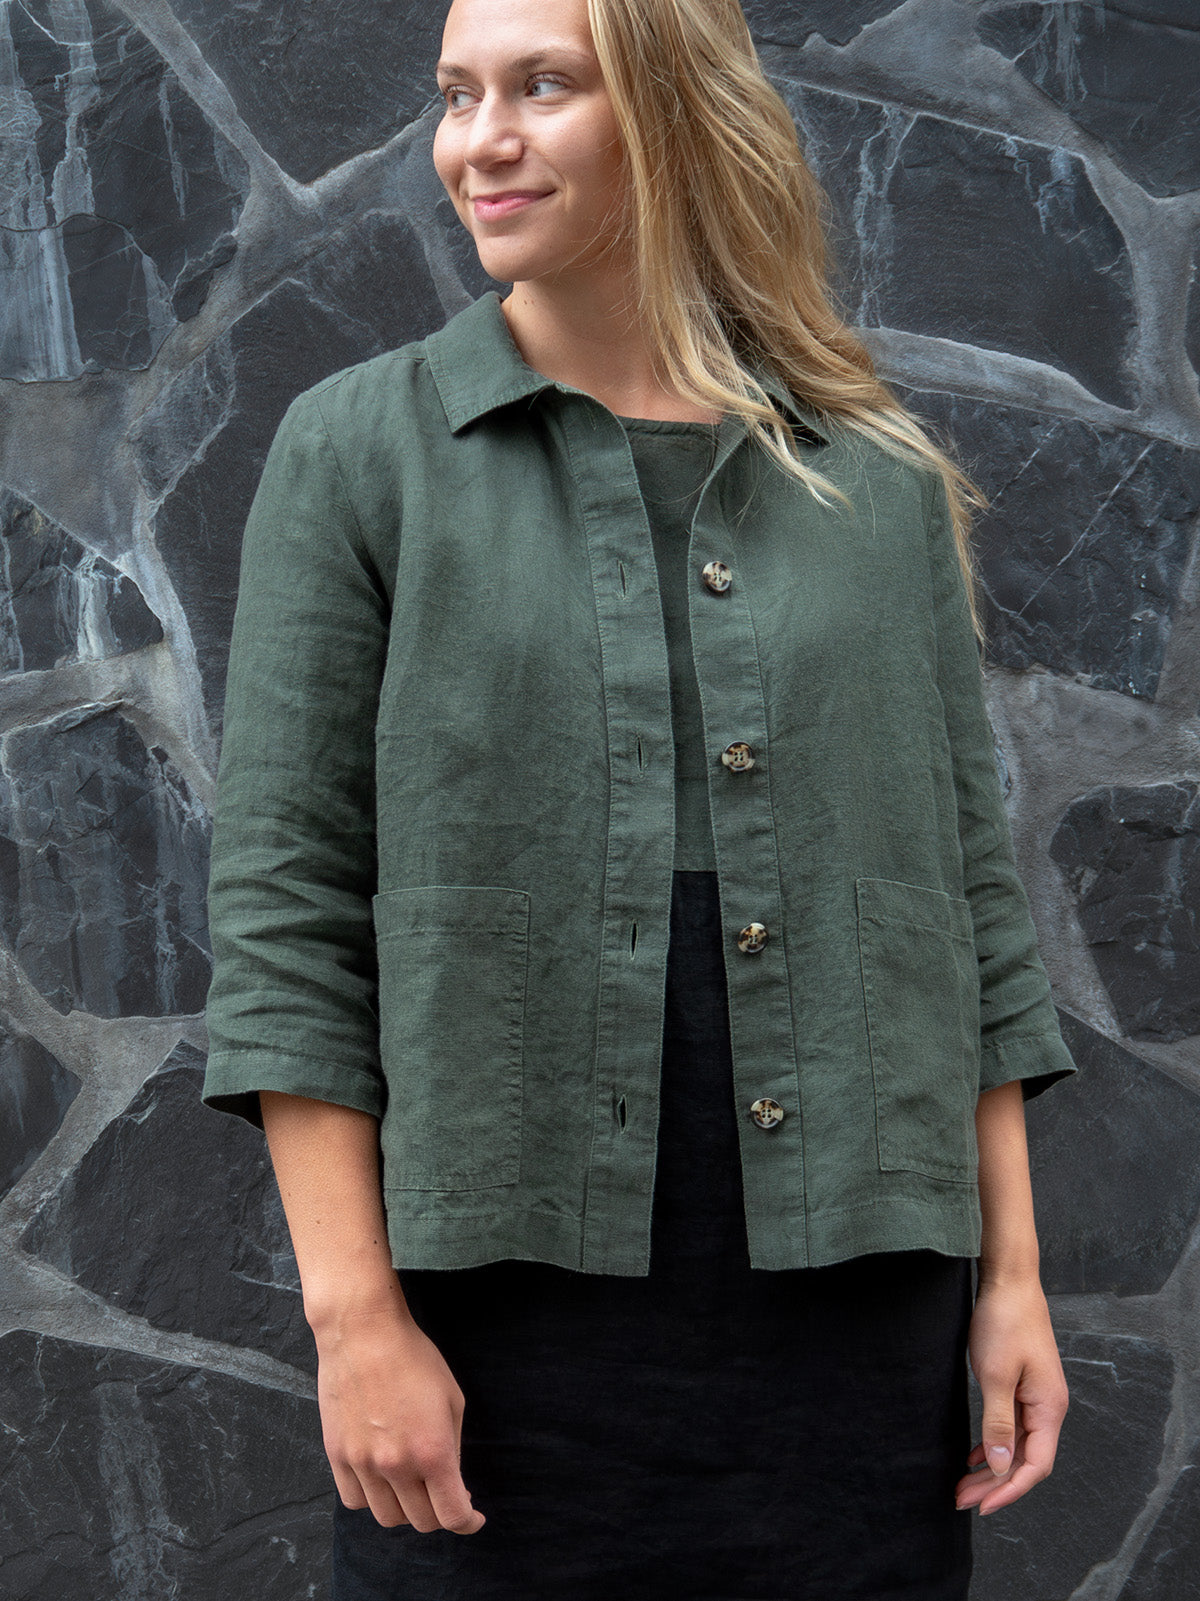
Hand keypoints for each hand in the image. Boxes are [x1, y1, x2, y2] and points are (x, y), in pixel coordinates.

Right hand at [315, 1295, 486, 1534]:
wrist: (363, 1333)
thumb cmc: (414, 1358)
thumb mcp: (452, 1399)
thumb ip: (452, 1447)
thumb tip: (451, 1481)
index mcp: (432, 1451)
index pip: (452, 1515)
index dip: (467, 1523)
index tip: (473, 1517)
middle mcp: (396, 1465)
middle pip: (421, 1521)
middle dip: (439, 1514)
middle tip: (444, 1495)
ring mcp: (363, 1463)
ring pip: (387, 1518)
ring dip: (405, 1510)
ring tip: (412, 1488)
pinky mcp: (337, 1456)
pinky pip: (354, 1500)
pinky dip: (372, 1499)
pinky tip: (381, 1480)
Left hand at [956, 1273, 1068, 1514]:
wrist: (1009, 1280)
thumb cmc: (1004, 1321)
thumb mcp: (994, 1374)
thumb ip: (998, 1422)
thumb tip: (1000, 1466)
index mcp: (1048, 1408)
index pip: (1034, 1465)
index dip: (1009, 1490)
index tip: (982, 1506)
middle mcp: (1048, 1407)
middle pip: (1025, 1459)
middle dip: (994, 1483)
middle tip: (962, 1498)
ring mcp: (1036, 1396)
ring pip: (1016, 1444)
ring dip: (992, 1465)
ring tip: (963, 1483)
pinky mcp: (1023, 1385)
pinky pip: (1011, 1425)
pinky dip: (993, 1442)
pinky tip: (975, 1454)